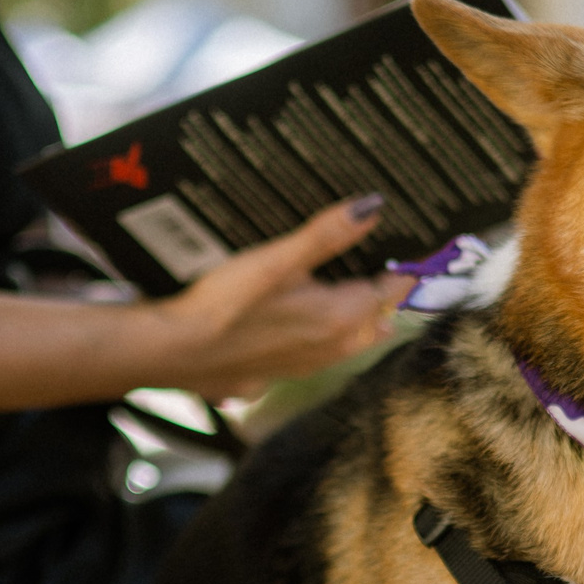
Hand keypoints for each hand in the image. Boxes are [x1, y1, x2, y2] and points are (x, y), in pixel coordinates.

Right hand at [147, 196, 410, 400]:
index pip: (388, 292)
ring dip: (351, 324)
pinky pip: (308, 359)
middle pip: (371, 323)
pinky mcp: (271, 378)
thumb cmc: (225, 303)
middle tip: (385, 275)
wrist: (172, 351)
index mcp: (340, 318)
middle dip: (380, 300)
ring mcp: (300, 368)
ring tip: (352, 301)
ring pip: (343, 345)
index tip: (412, 257)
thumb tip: (373, 206)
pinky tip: (296, 331)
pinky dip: (315, 343)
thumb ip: (327, 234)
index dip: (400, 273)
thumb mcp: (278, 259)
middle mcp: (328, 349)